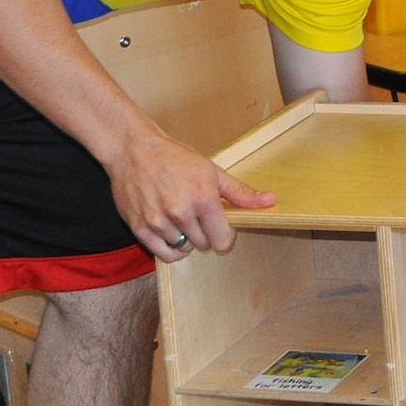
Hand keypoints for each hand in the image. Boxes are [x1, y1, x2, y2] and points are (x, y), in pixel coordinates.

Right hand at [106, 128, 275, 262]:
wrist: (135, 151)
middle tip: (198, 217)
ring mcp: (159, 222)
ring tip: (182, 219)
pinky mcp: (140, 228)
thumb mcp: (212, 171)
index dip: (225, 237)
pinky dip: (170, 248)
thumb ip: (240, 192)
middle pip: (204, 245)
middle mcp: (181, 213)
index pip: (222, 241)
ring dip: (186, 240)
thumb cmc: (175, 158)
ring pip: (184, 249)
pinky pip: (163, 254)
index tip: (221, 228)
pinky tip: (172, 232)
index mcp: (203, 199)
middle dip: (205, 234)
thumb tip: (270, 201)